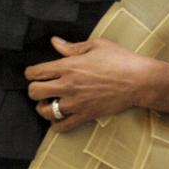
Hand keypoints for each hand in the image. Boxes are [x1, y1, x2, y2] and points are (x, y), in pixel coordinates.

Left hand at [25, 36, 151, 131]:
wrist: (137, 80)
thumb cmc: (119, 59)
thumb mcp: (96, 45)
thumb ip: (72, 46)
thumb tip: (54, 42)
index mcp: (69, 66)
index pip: (36, 72)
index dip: (30, 73)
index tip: (33, 73)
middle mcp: (68, 85)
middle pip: (34, 92)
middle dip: (34, 89)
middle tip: (42, 87)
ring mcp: (75, 103)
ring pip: (45, 111)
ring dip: (44, 106)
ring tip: (51, 102)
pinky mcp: (85, 116)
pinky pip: (61, 127)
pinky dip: (56, 124)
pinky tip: (60, 116)